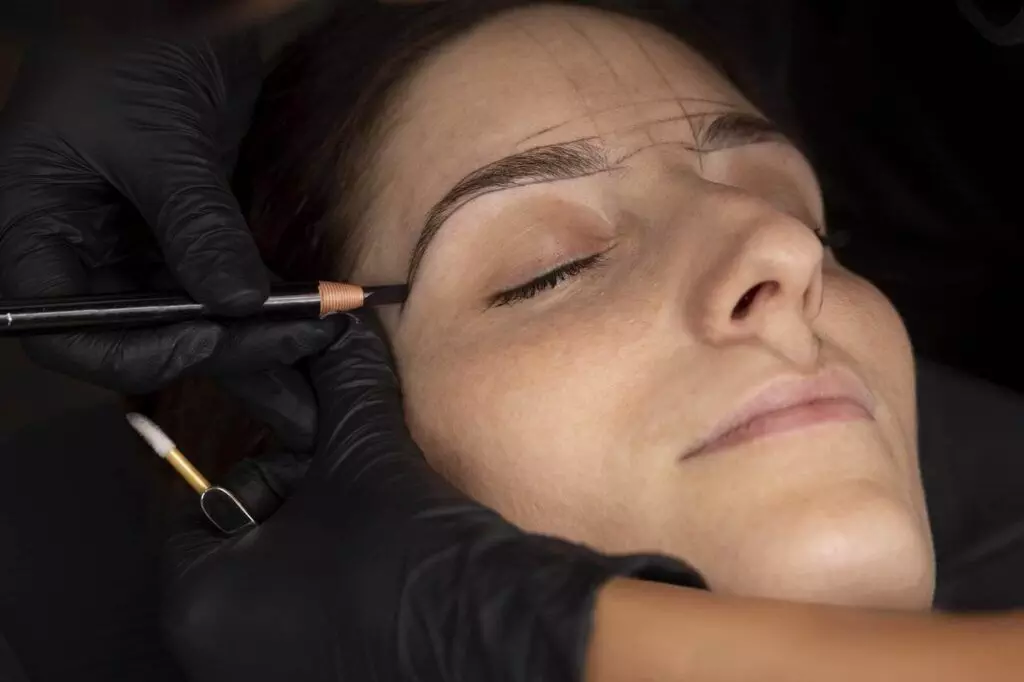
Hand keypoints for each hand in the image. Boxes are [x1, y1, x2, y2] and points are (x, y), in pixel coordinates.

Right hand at [0, 36, 336, 448]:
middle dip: (227, 357)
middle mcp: (87, 258)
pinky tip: (317, 341)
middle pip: (149, 338)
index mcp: (38, 235)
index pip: (69, 333)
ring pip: (198, 323)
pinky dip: (272, 314)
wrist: (174, 11)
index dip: (136, 352)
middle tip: (299, 372)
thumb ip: (194, 223)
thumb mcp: (156, 137)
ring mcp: (142, 254)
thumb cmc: (128, 50)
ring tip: (323, 389)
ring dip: (262, 353)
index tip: (208, 338)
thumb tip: (238, 304)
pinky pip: (231, 292)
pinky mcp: (193, 242)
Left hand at [164, 313, 705, 681]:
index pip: (203, 506)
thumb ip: (341, 379)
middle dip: (297, 502)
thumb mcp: (361, 451)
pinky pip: (310, 613)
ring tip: (372, 522)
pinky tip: (385, 562)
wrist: (491, 628)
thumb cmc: (406, 560)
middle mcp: (220, 652)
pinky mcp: (318, 672)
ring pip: (280, 576)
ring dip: (321, 537)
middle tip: (344, 487)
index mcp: (200, 603)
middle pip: (244, 542)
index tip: (308, 454)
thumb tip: (340, 326)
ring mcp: (271, 669)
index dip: (266, 466)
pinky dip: (338, 581)